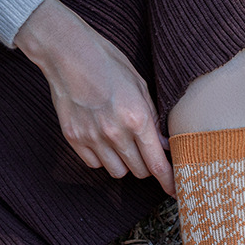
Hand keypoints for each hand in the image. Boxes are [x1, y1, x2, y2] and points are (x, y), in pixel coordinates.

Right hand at [14, 0, 175, 196]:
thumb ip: (153, 120)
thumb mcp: (140, 87)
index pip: (157, 164)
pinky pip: (94, 164)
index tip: (175, 191)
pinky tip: (102, 140)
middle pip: (139, 171)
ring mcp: (92, 137)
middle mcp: (115, 133)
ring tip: (122, 143)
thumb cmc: (109, 64)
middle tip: (144, 151)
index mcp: (137, 119)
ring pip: (117, 171)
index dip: (169, 181)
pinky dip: (102, 157)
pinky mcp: (74, 138)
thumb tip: (163, 146)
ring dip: (124, 163)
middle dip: (146, 165)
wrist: (68, 53)